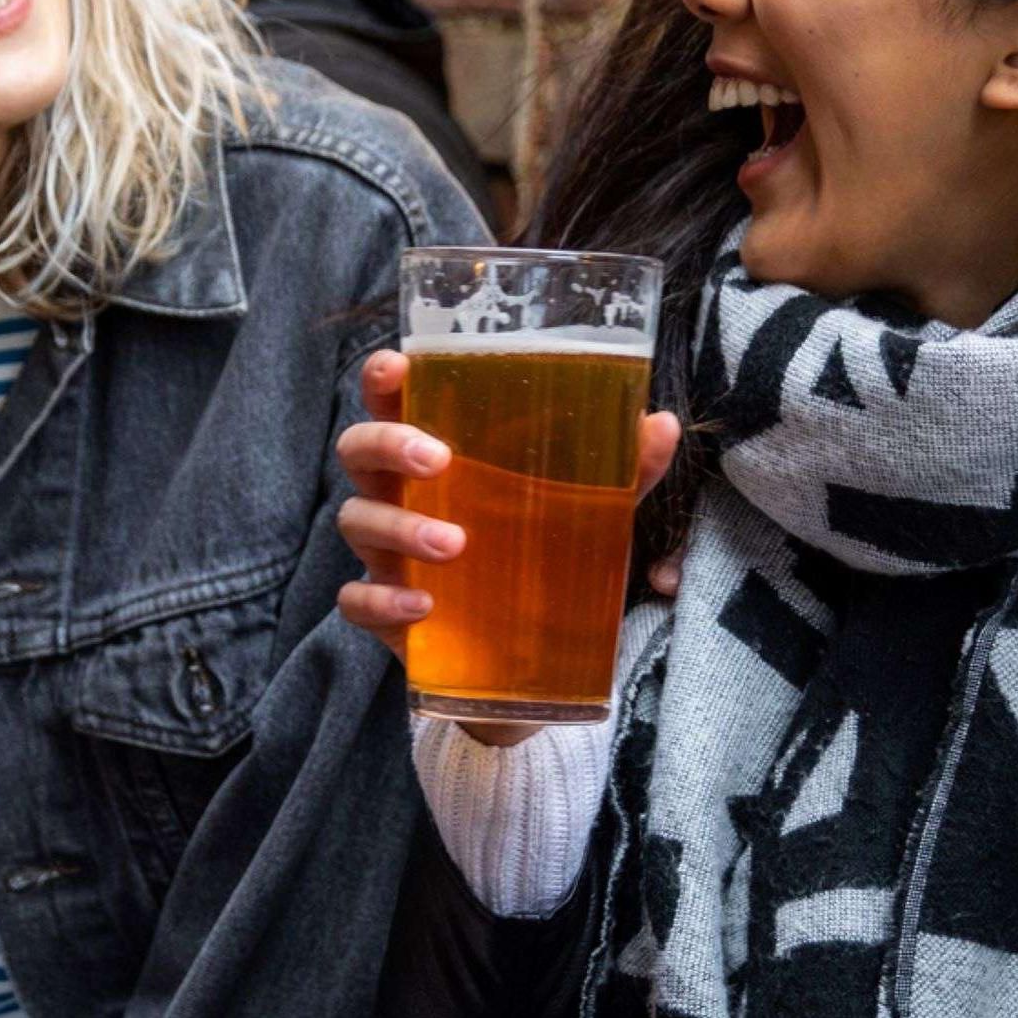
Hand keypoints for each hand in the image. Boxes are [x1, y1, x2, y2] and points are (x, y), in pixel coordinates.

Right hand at [333, 349, 681, 734]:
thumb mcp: (587, 506)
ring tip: (455, 544)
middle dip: (388, 445)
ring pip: (358, 521)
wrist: (528, 648)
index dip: (382, 379)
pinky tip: (424, 607)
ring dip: (401, 526)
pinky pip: (357, 600)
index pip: (392, 400)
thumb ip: (620, 468)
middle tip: (437, 458)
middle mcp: (399, 492)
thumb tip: (661, 425)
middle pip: (358, 451)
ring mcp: (386, 552)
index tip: (395, 369)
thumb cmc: (538, 547)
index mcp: (434, 452)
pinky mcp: (385, 608)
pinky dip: (384, 601)